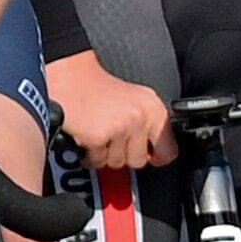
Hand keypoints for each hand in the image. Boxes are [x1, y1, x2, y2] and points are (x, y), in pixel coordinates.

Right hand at [43, 49, 176, 175]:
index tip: (149, 157)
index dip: (157, 157)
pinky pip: (97, 161)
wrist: (72, 78)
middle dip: (124, 155)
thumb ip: (150, 125)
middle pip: (139, 161)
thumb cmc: (101, 89)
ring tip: (100, 134)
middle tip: (113, 139)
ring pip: (117, 163)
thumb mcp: (137, 100)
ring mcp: (120, 128)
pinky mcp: (97, 137)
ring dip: (105, 155)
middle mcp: (140, 118)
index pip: (169, 151)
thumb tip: (158, 154)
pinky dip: (89, 155)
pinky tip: (87, 138)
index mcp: (155, 110)